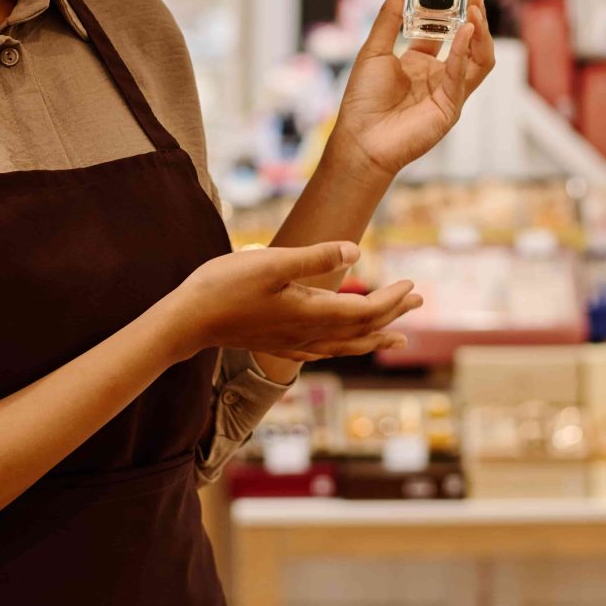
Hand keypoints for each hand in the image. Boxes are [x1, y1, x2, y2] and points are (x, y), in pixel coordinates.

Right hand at [172, 241, 422, 363]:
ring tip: (396, 337)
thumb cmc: (225, 286)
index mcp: (311, 313)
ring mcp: (292, 342)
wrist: (186, 320)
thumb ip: (314, 257)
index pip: (365, 312)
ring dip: (374, 337)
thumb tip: (356, 253)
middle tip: (419, 301)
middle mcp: (307, 334)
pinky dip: (342, 348)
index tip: (412, 284)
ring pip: (344, 346)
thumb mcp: (271, 263)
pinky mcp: (277, 344)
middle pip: (361, 330)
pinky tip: (340, 347)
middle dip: (393, 316)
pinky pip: (322, 352)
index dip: (392, 300)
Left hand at [333, 0, 495, 177]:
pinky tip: (465, 31)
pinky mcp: (451, 107)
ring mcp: (448, 92)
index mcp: (419, 62)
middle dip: (474, 17)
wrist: (360, 139)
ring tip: (475, 8)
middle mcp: (437, 75)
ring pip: (478, 59)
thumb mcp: (374, 49)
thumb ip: (390, 15)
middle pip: (468, 42)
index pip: (444, 30)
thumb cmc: (362, 101)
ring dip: (480, 33)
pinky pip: (464, 75)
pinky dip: (466, 51)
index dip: (450, 9)